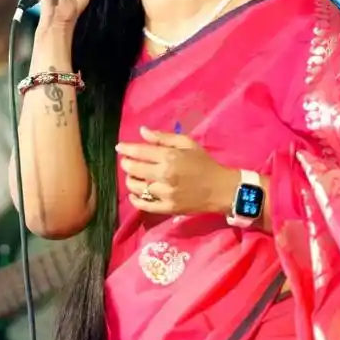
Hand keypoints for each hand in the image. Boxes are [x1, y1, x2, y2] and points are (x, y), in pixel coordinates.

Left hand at [116, 127, 236, 216]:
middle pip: (134, 169)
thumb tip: (142, 131)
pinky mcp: (167, 208)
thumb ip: (163, 137)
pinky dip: (134, 199)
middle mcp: (164, 176)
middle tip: (127, 161)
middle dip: (126, 163)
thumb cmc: (204, 163)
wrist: (220, 189)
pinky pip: (143, 205)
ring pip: (136, 187)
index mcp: (169, 157)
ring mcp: (165, 194)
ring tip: (133, 176)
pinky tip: (134, 193)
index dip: (126, 149)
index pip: (140, 152)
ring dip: (130, 179)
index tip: (119, 147)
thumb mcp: (187, 144)